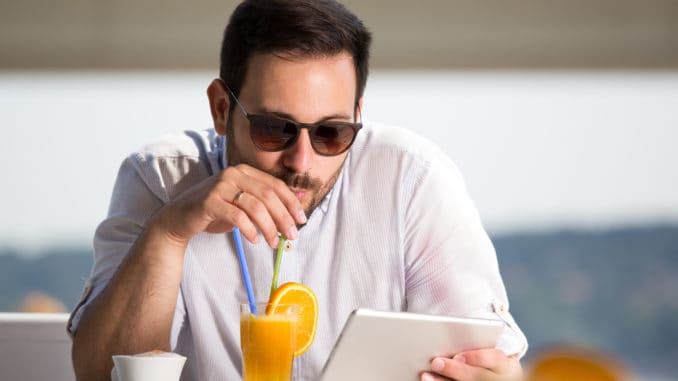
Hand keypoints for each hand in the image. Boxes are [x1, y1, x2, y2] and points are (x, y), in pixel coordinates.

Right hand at [153, 164, 306, 247]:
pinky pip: (237, 216)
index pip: (276, 185)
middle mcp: (233, 174)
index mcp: (244, 171)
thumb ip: (263, 205)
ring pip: (255, 207)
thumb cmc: (215, 212)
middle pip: (268, 196)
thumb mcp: (242, 205)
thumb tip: (292, 215)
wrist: (180, 218)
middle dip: (284, 217)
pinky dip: (250, 230)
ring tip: (274, 242)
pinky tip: (255, 240)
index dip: (291, 203)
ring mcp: (220, 186)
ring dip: (269, 227)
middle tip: (292, 235)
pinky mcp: (209, 201)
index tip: (301, 220)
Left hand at [420, 349, 522, 380]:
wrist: (500, 377)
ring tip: (425, 376)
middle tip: (436, 362)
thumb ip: (472, 345)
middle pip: (478, 376)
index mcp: (505, 365)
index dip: (476, 357)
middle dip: (456, 370)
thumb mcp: (488, 352)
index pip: (494, 358)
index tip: (458, 356)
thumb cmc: (487, 360)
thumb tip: (446, 336)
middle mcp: (498, 379)